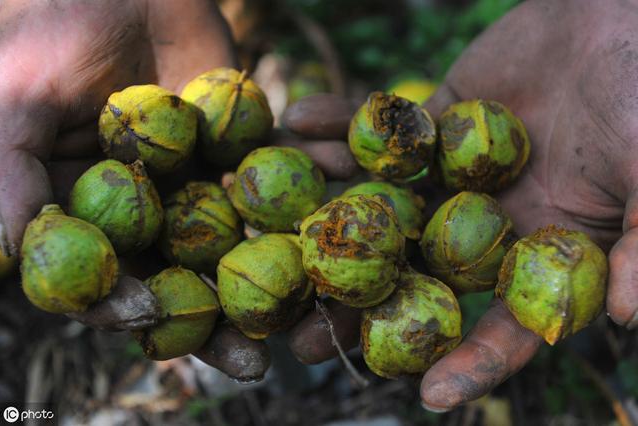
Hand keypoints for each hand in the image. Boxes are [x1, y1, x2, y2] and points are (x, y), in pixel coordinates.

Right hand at [0, 1, 363, 381]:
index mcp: (95, 215)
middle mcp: (152, 213)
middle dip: (218, 322)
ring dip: (273, 284)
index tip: (145, 316)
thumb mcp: (17, 100)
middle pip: (186, 279)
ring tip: (307, 320)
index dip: (125, 303)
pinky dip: (312, 201)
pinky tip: (336, 227)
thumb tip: (9, 260)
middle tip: (254, 362)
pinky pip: (281, 184)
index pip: (110, 278)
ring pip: (240, 246)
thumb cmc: (55, 31)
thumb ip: (8, 176)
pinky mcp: (247, 153)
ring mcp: (203, 186)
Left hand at [287, 0, 637, 410]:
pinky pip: (382, 130)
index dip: (473, 359)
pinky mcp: (437, 120)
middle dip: (360, 305)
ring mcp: (456, 171)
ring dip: (329, 211)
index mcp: (540, 247)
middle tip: (297, 338)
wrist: (618, 15)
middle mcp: (489, 219)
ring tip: (265, 229)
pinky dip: (341, 124)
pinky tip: (294, 123)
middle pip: (417, 274)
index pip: (506, 320)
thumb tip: (623, 314)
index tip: (427, 394)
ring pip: (385, 203)